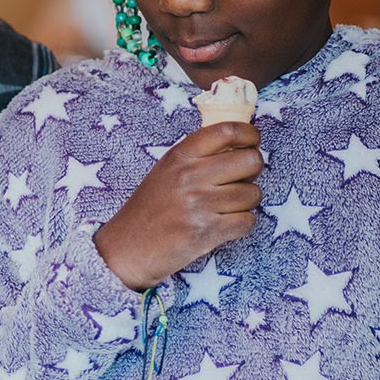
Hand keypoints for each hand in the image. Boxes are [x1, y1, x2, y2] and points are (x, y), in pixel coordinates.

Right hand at [94, 121, 262, 290]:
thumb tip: (240, 147)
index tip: (252, 144)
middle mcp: (189, 176)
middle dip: (252, 172)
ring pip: (253, 194)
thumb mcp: (166, 171)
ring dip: (245, 203)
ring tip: (223, 208)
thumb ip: (197, 157)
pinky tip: (222, 225)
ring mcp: (199, 204)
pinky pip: (248, 221)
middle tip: (239, 180)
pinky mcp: (207, 231)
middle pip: (251, 161)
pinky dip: (241, 225)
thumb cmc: (149, 210)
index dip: (250, 136)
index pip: (228, 131)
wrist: (126, 248)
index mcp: (180, 156)